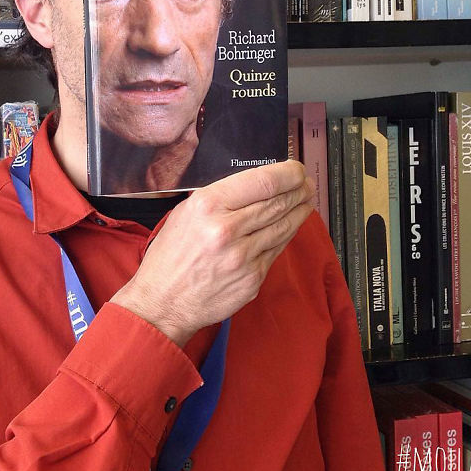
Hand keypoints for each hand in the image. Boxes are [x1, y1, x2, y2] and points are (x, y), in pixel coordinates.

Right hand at [110, 160, 314, 346]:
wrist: (163, 301)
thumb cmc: (171, 255)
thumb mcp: (185, 213)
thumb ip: (219, 198)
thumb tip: (254, 185)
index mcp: (208, 206)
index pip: (262, 181)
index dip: (288, 173)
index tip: (296, 169)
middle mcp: (227, 229)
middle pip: (277, 203)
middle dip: (298, 191)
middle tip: (307, 184)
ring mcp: (243, 257)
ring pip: (282, 227)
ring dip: (299, 211)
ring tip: (306, 201)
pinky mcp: (252, 279)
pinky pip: (276, 250)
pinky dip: (285, 235)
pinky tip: (289, 226)